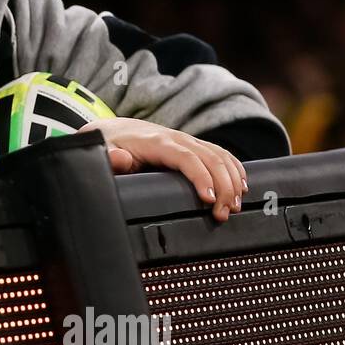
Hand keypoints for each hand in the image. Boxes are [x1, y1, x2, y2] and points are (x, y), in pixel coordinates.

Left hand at [79, 118, 247, 221]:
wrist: (113, 130)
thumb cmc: (109, 145)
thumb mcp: (102, 152)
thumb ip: (110, 158)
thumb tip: (120, 158)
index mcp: (157, 143)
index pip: (187, 158)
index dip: (201, 178)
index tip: (209, 200)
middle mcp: (177, 138)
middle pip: (210, 158)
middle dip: (223, 186)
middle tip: (224, 213)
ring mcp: (187, 141)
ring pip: (220, 156)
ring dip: (233, 180)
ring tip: (236, 206)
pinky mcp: (193, 146)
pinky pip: (220, 154)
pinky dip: (235, 169)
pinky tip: (242, 187)